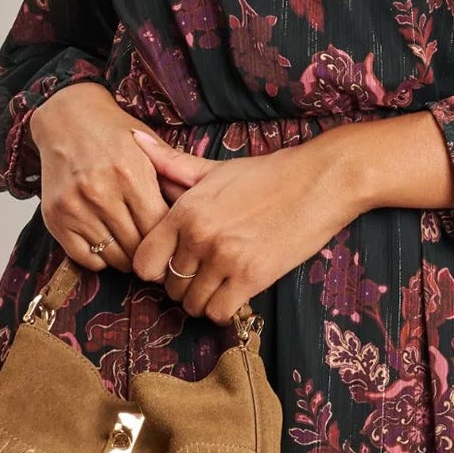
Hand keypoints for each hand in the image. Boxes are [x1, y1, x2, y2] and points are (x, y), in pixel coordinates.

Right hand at [29, 84, 190, 272]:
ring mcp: (75, 207)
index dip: (170, 238)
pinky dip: (100, 257)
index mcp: (131, 174)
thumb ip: (171, 181)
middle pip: (138, 247)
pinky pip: (85, 257)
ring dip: (127, 257)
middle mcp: (101, 193)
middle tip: (156, 248)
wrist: (67, 118)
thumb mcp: (149, 147)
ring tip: (133, 245)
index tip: (173, 239)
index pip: (159, 229)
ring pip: (113, 257)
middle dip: (151, 251)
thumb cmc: (112, 132)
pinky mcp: (55, 218)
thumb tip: (192, 220)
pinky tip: (108, 242)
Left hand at [127, 128, 367, 325]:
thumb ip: (171, 163)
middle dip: (182, 283)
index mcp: (186, 210)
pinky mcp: (252, 278)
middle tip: (200, 273)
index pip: (144, 261)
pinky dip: (222, 309)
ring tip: (217, 283)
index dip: (154, 266)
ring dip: (202, 299)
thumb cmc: (267, 174)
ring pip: (192, 304)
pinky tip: (233, 292)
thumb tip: (134, 140)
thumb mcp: (215, 168)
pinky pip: (219, 312)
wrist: (319, 181)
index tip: (170, 263)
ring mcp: (225, 259)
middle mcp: (199, 237)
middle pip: (170, 286)